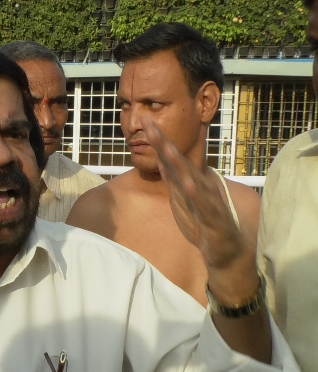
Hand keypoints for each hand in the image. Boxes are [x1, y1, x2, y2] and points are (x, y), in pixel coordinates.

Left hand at [142, 116, 244, 269]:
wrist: (226, 249)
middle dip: (163, 142)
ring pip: (190, 178)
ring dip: (177, 162)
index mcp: (189, 181)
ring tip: (163, 147)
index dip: (158, 139)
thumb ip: (172, 177)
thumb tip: (161, 156)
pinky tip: (188, 184)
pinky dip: (196, 194)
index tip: (145, 121)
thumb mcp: (181, 196)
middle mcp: (198, 185)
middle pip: (178, 160)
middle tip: (149, 123)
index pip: (170, 156)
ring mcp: (207, 200)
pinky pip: (203, 205)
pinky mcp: (213, 218)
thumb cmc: (203, 221)